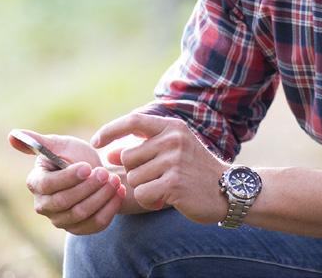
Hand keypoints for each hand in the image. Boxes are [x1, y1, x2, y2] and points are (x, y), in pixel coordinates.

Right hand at [8, 129, 125, 234]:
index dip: (68, 177)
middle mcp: (44, 206)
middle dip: (88, 187)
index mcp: (36, 183)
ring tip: (114, 180)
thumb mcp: (60, 144)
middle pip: (65, 203)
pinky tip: (119, 191)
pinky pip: (95, 225)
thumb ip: (39, 141)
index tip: (87, 166)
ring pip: (81, 214)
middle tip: (105, 172)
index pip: (48, 185)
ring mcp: (61, 220)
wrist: (97, 171)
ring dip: (101, 197)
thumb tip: (12, 134)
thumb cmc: (75, 155)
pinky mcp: (79, 228)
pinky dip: (110, 208)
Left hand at [92, 113, 228, 223]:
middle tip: (155, 177)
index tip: (95, 142)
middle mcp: (173, 139)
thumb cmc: (194, 170)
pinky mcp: (174, 183)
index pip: (133, 121)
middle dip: (134, 171)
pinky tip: (164, 199)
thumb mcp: (173, 150)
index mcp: (172, 126)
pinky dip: (148, 200)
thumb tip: (109, 153)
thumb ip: (143, 149)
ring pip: (133, 177)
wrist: (226, 189)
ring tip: (164, 187)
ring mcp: (174, 161)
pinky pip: (142, 194)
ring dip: (143, 187)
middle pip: (128, 156)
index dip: (110, 130)